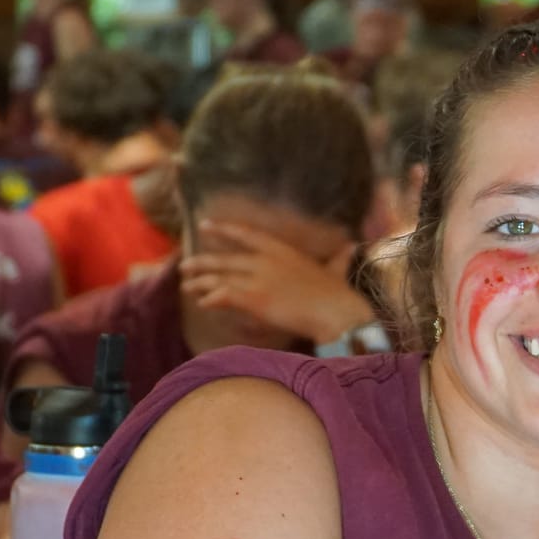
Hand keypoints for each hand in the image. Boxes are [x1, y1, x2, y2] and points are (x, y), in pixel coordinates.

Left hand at [182, 218, 370, 347]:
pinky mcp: (254, 299)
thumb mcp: (337, 270)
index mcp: (282, 250)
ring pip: (220, 278)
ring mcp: (258, 279)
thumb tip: (353, 247)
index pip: (246, 235)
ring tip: (187, 286)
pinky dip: (211, 298)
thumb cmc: (339, 295)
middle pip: (225, 259)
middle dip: (203, 262)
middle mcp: (265, 261)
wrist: (337, 312)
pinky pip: (224, 295)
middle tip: (185, 265)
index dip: (223, 230)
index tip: (205, 226)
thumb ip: (338, 259)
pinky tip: (203, 302)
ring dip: (201, 282)